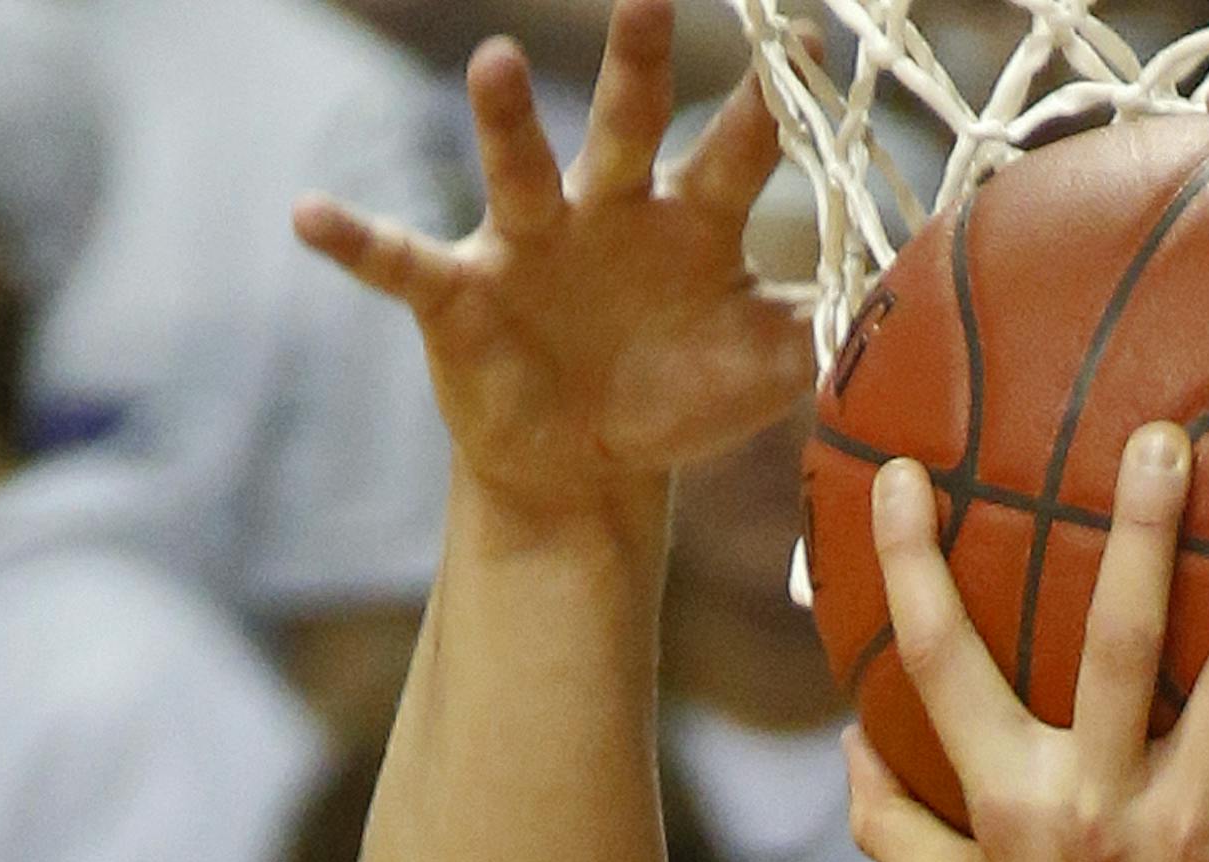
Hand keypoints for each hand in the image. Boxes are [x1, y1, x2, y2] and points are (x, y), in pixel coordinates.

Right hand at [295, 0, 811, 516]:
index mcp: (693, 219)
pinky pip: (401, 261)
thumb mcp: (754, 373)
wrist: (584, 467)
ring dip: (505, 119)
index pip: (743, 148)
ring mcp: (530, 245)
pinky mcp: (462, 294)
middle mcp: (611, 208)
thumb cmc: (675, 396)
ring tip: (499, 65)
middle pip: (631, 123)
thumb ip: (819, 333)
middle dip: (639, 63)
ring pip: (519, 165)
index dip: (773, 104)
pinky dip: (354, 241)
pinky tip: (308, 217)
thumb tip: (900, 309)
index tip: (810, 47)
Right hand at [846, 432, 1208, 861]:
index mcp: (1008, 813)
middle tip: (1161, 432)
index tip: (905, 467)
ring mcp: (1185, 841)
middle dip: (1134, 531)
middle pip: (1108, 646)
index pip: (941, 669)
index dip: (913, 566)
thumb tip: (852, 739)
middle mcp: (1092, 815)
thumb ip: (898, 827)